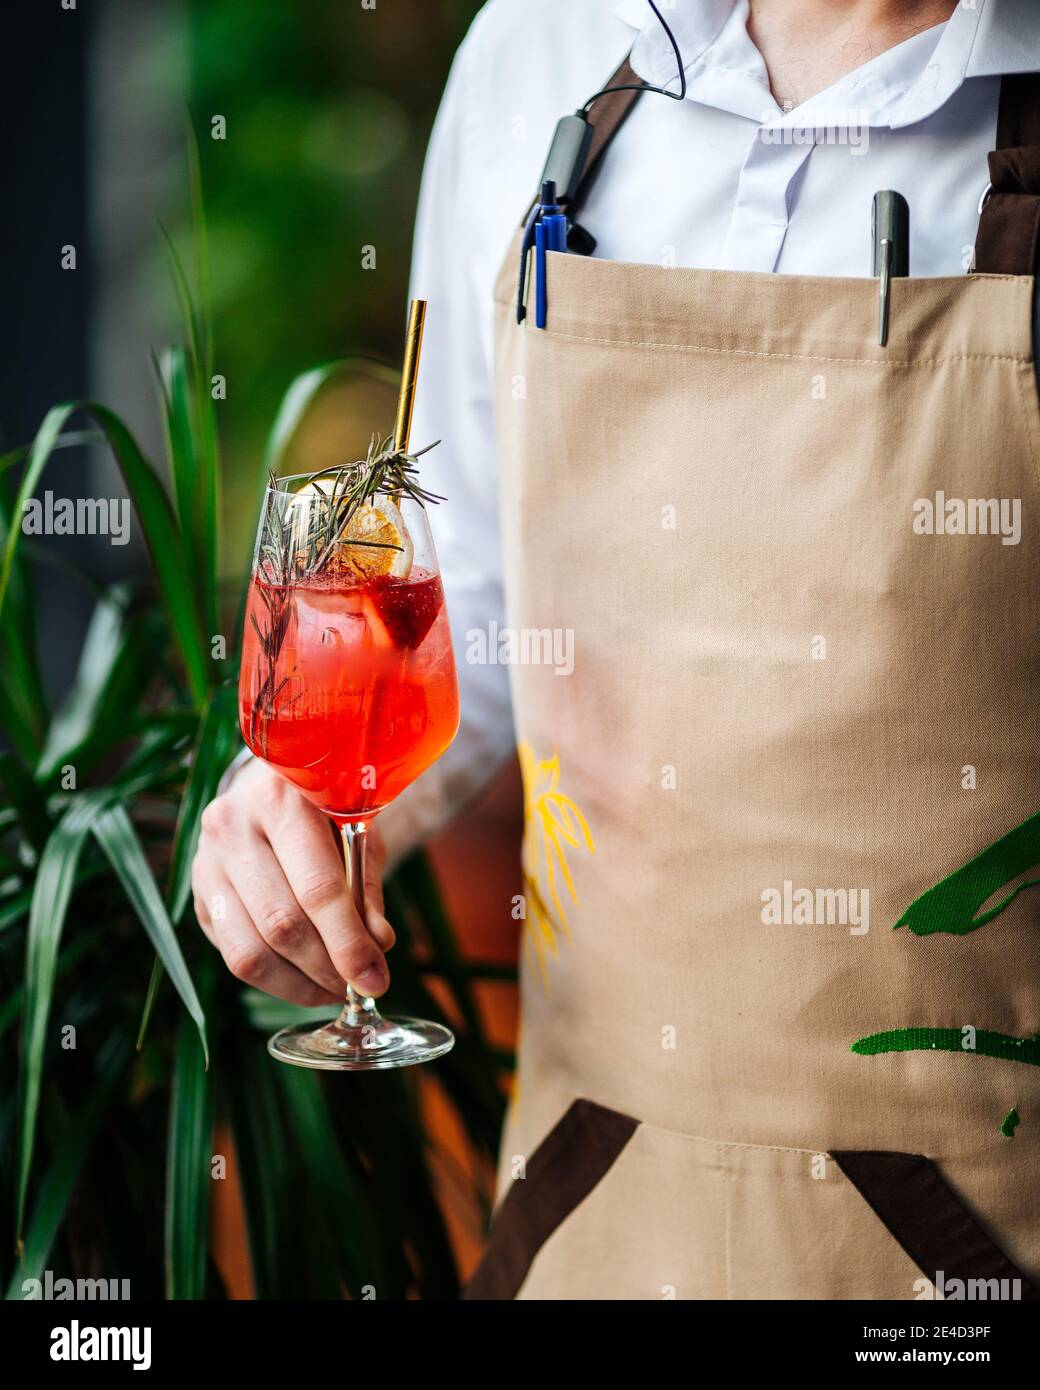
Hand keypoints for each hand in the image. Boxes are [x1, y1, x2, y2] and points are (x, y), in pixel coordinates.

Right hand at [192, 758, 394, 1004]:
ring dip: (300, 984)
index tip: (374, 978)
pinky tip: (306, 980)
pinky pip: (234, 956)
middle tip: (360, 986)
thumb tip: (378, 945)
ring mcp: (206, 862)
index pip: (316, 887)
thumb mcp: (357, 833)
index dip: (348, 942)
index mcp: (281, 799)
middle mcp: (232, 827)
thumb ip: (365, 888)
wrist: (268, 788)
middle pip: (281, 923)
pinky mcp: (198, 896)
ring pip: (250, 950)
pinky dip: (276, 980)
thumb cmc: (324, 810)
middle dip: (327, 967)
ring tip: (335, 989)